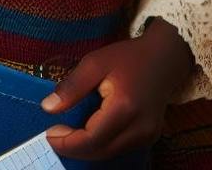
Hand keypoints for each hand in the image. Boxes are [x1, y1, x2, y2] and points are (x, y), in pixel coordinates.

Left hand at [40, 18, 193, 160]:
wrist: (164, 59)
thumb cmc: (128, 57)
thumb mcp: (94, 63)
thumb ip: (72, 87)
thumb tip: (48, 108)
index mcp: (125, 108)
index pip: (92, 139)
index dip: (68, 142)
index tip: (49, 133)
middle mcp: (140, 129)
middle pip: (101, 151)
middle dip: (74, 148)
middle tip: (54, 135)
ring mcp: (148, 136)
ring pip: (110, 153)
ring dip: (86, 148)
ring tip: (67, 132)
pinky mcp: (149, 137)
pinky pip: (119, 148)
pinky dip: (100, 144)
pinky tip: (88, 132)